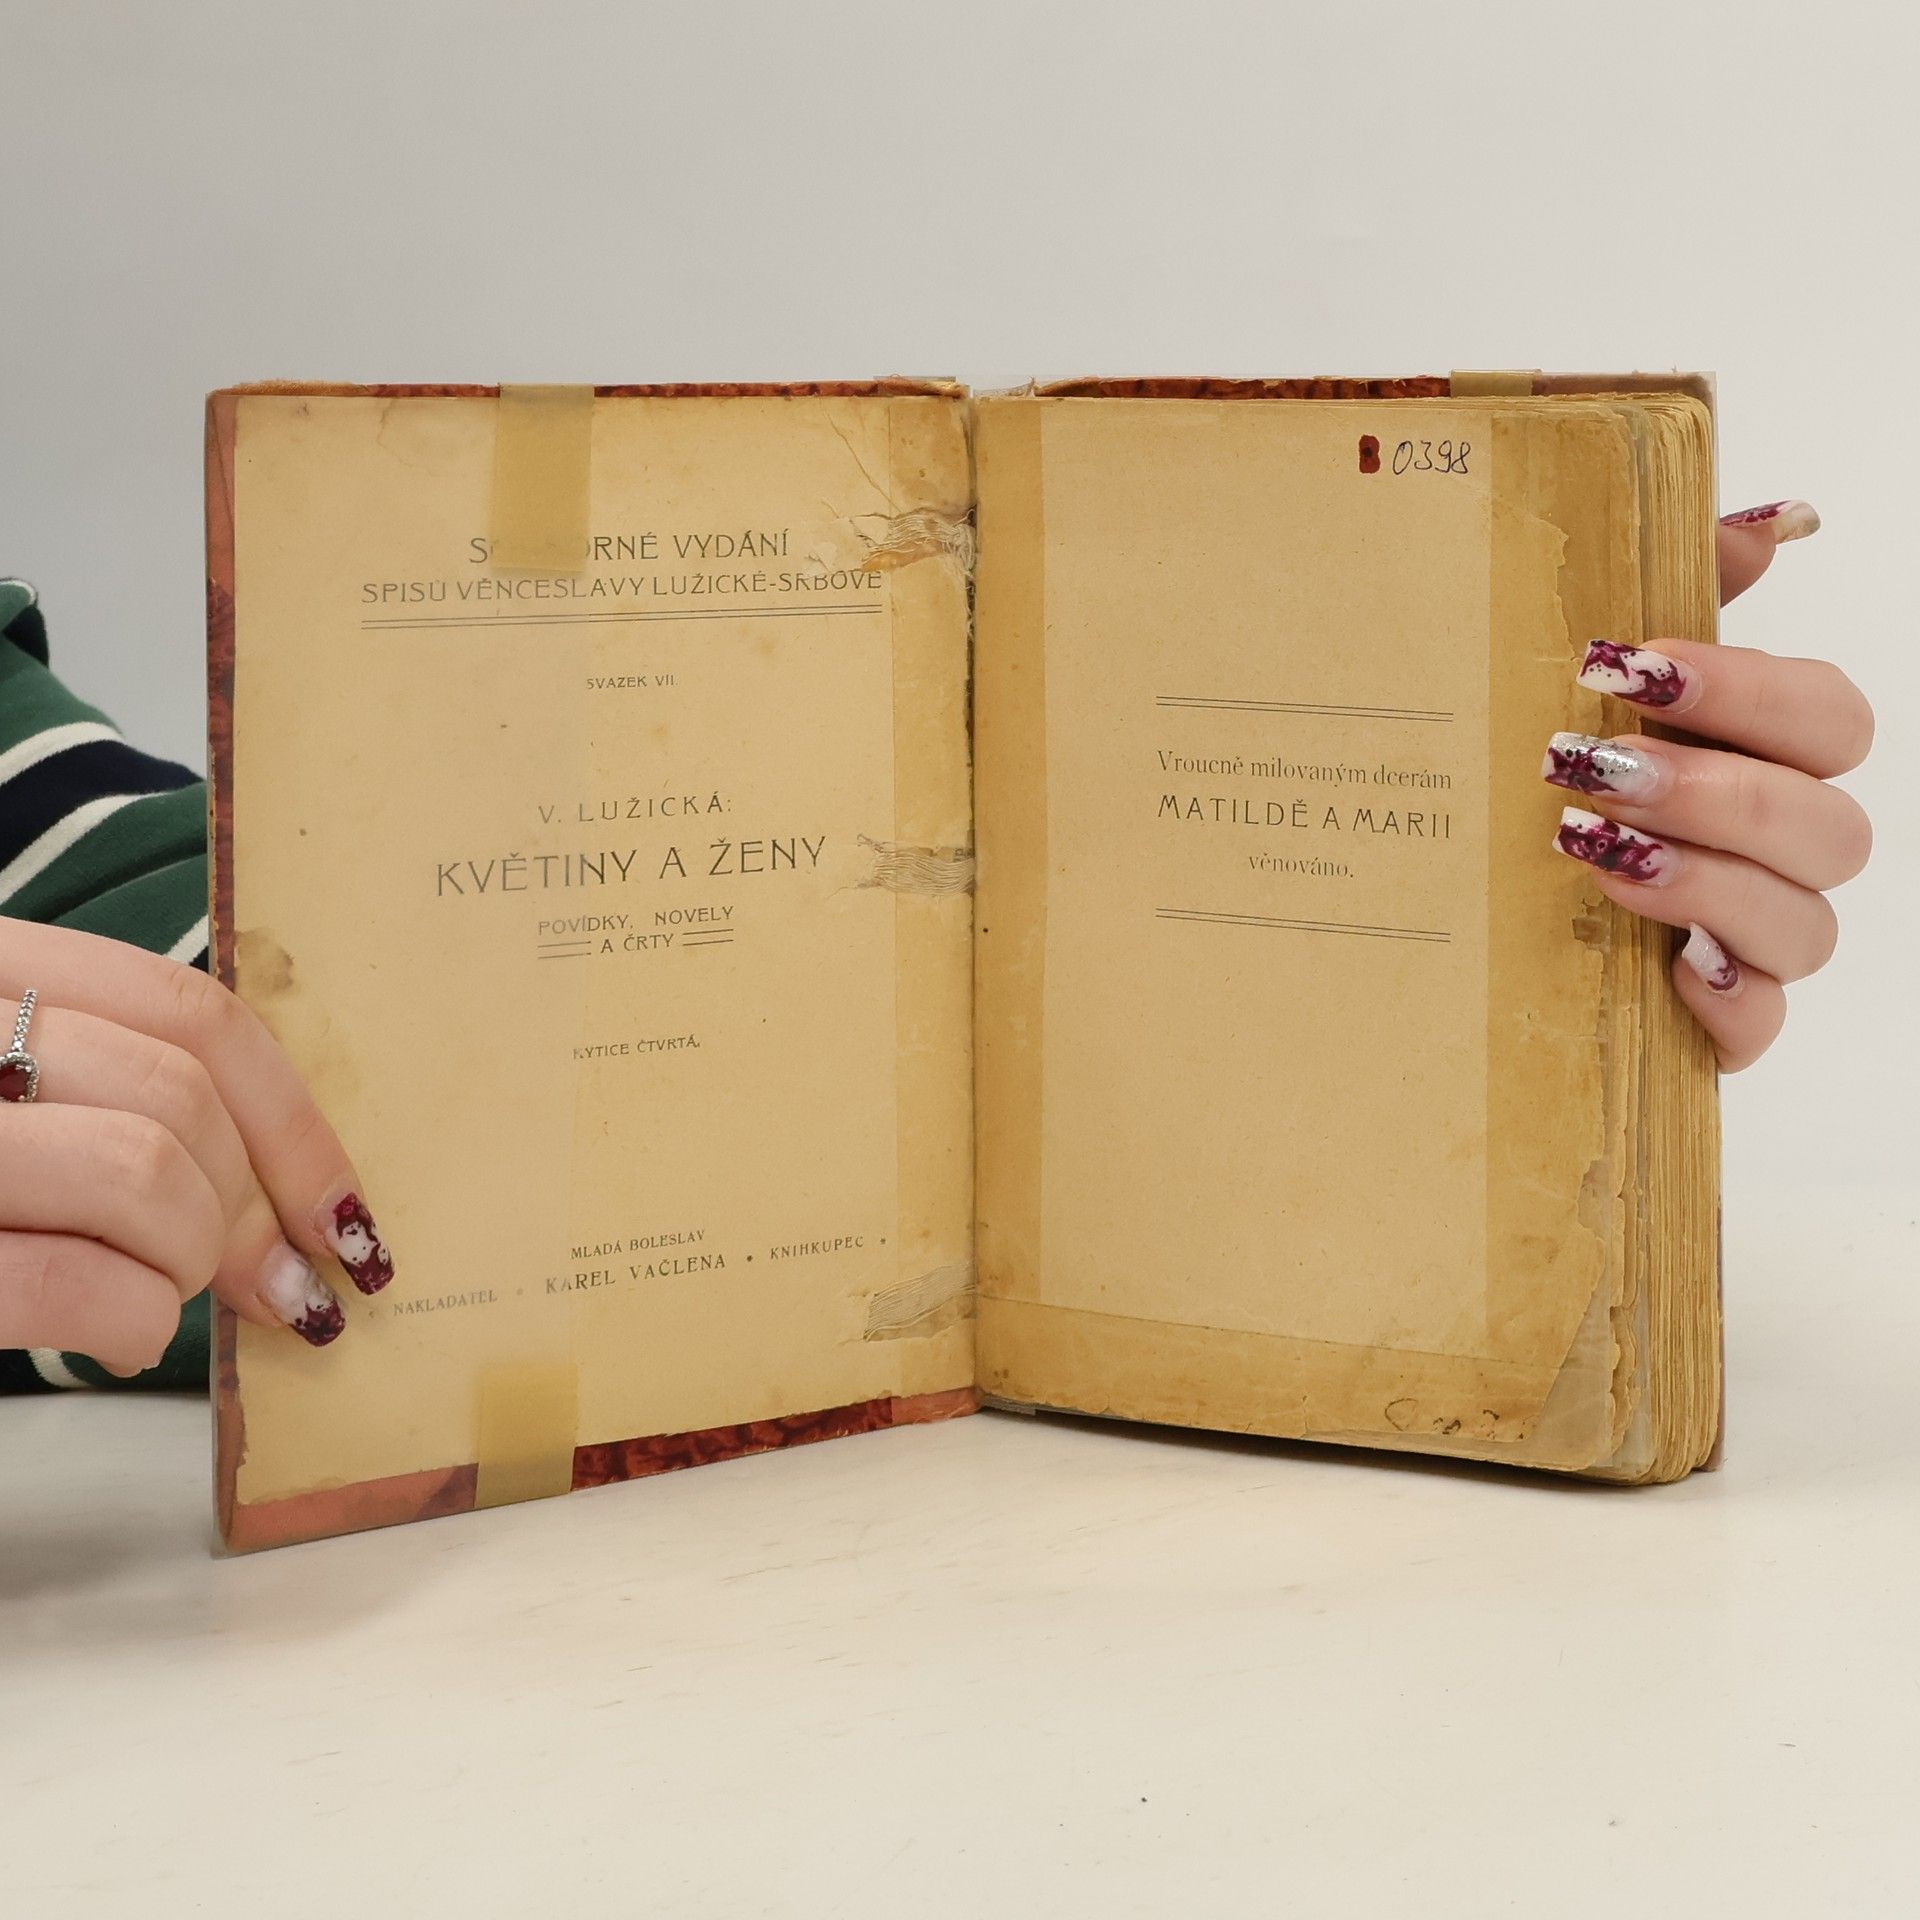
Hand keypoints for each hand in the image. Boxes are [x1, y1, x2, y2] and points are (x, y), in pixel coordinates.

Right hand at [0, 918, 393, 1373]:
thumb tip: (284, 1180)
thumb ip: (118, 1086)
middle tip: (271, 1286)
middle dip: (250, 1211)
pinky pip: (79, 1283)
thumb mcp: (18, 1080)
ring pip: (145, 1173)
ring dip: (189, 1260)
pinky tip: (114, 1338)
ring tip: (154, 1296)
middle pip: (182, 1097)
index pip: (193, 1013)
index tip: (344, 1212)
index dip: (294, 1121)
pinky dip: (129, 1322)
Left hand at [1547, 501, 1872, 1070]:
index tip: (1628, 666)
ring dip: (1704, 882)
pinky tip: (1667, 965)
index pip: (1829, 718)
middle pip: (1833, 826)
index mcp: (1765, 758)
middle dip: (1716, 791)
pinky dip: (1727, 1001)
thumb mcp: (1589, 679)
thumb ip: (1682, 592)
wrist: (1453, 896)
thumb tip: (1773, 519)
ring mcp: (1753, 943)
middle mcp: (1779, 852)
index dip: (1747, 691)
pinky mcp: (1714, 1024)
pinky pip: (1761, 1029)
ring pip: (1806, 926)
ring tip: (1589, 850)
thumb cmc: (1542, 769)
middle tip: (1595, 766)